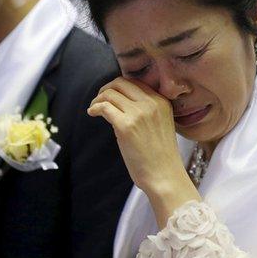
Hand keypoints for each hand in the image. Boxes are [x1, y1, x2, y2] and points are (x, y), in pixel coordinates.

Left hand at [87, 78, 188, 194]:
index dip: (118, 86)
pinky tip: (92, 114)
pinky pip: (104, 107)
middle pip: (121, 83)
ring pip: (110, 94)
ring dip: (98, 99)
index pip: (135, 82)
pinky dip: (95, 108)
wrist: (164, 175)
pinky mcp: (126, 126)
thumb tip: (120, 103)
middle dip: (106, 89)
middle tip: (99, 100)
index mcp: (161, 101)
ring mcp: (138, 114)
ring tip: (94, 109)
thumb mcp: (159, 124)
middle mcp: (151, 103)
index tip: (111, 95)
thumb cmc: (161, 156)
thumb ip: (145, 110)